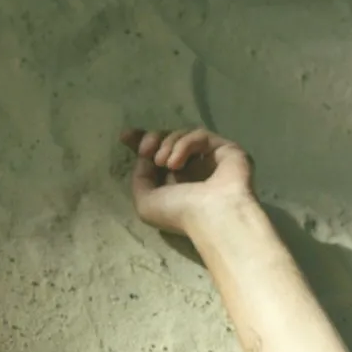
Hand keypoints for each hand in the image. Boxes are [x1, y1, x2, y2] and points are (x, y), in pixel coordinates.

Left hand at [121, 127, 256, 235]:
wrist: (212, 215)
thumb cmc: (178, 213)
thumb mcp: (145, 201)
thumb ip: (140, 177)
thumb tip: (145, 157)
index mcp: (174, 181)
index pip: (156, 154)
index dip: (141, 140)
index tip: (125, 136)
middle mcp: (192, 169)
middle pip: (168, 139)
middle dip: (151, 139)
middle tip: (146, 150)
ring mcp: (209, 158)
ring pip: (182, 135)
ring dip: (166, 144)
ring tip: (162, 163)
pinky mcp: (226, 149)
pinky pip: (199, 136)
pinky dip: (183, 145)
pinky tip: (176, 163)